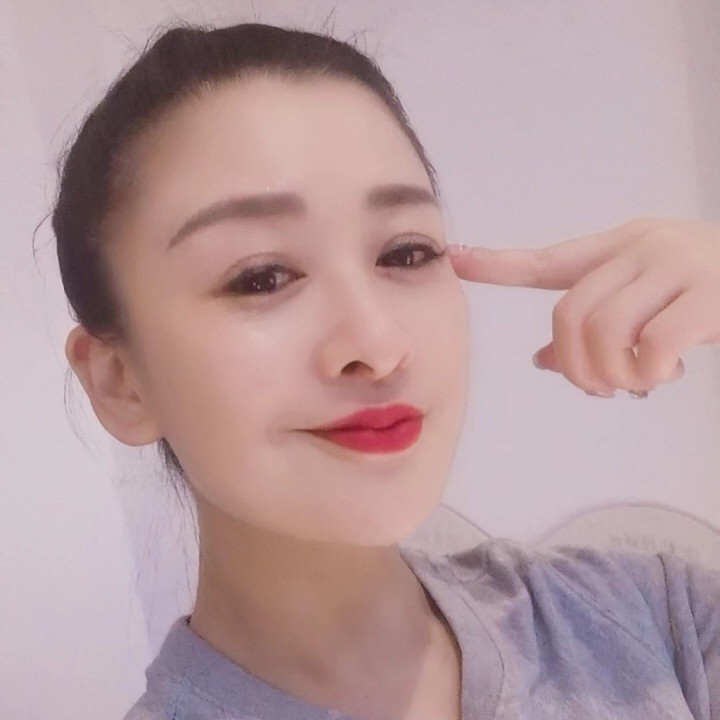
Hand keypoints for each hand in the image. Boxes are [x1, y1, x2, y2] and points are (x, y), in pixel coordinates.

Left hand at [447, 217, 719, 396]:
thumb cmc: (711, 292)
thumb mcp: (649, 295)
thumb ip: (597, 320)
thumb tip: (541, 359)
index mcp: (621, 247)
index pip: (547, 259)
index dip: (497, 264)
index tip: (454, 260)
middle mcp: (643, 248)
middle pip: (569, 313)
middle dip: (573, 364)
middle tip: (597, 388)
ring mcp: (678, 265)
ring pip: (603, 330)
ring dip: (606, 372)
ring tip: (632, 383)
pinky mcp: (713, 295)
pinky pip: (652, 344)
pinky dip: (646, 372)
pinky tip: (663, 375)